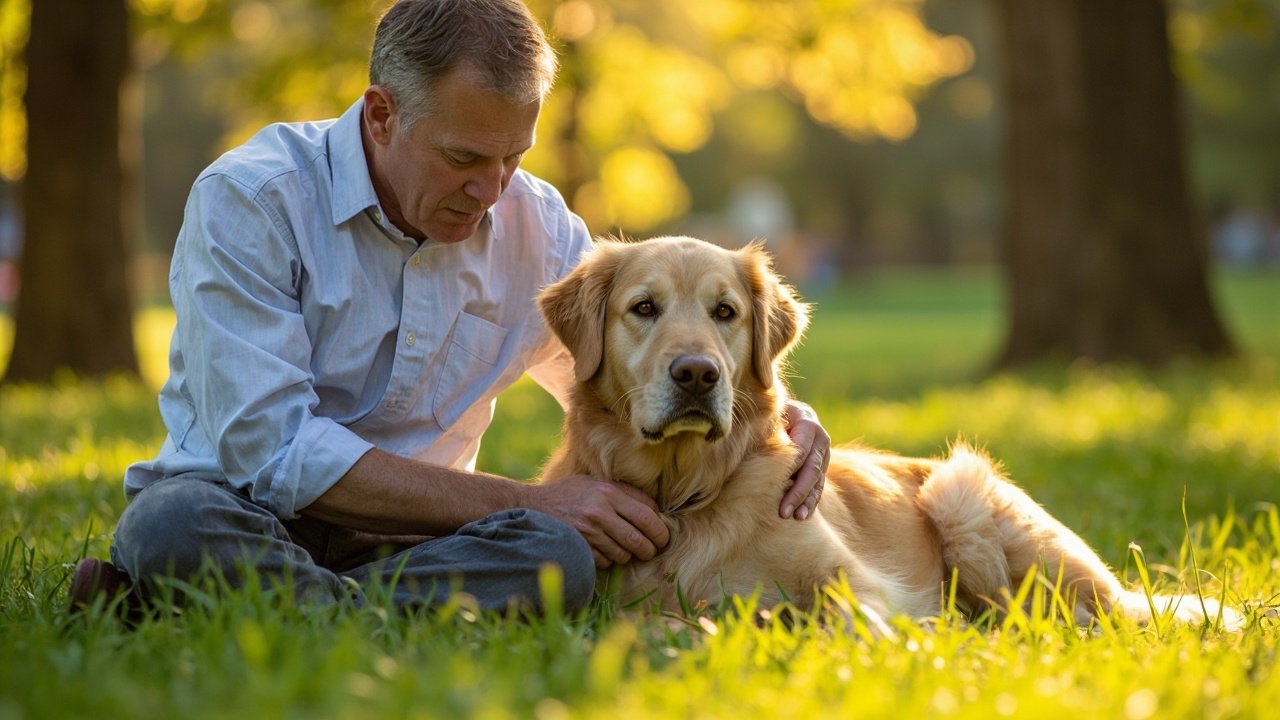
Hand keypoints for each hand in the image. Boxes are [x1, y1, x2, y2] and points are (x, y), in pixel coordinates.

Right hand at [530, 475, 669, 568]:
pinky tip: (604, 550)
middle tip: (650, 550)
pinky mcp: (579, 548)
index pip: (647, 517)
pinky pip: (606, 562)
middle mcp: (599, 511)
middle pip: (639, 540)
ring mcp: (588, 532)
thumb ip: (625, 493)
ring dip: (628, 555)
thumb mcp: (597, 484)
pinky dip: (609, 560)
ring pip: (624, 554)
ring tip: (624, 548)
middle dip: (650, 549)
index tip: (662, 538)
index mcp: (609, 492)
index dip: (660, 532)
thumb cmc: (571, 493)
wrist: (533, 505)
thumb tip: (657, 511)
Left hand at [780, 400, 829, 520]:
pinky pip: (818, 487)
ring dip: (807, 501)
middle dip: (798, 492)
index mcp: (808, 424)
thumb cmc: (775, 414)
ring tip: (796, 517)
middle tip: (784, 511)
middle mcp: (821, 440)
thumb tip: (749, 439)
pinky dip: (811, 502)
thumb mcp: (773, 415)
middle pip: (811, 469)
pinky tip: (802, 515)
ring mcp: (824, 455)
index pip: (800, 451)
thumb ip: (768, 426)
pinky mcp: (822, 468)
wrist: (792, 412)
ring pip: (818, 481)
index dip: (789, 468)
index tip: (774, 484)